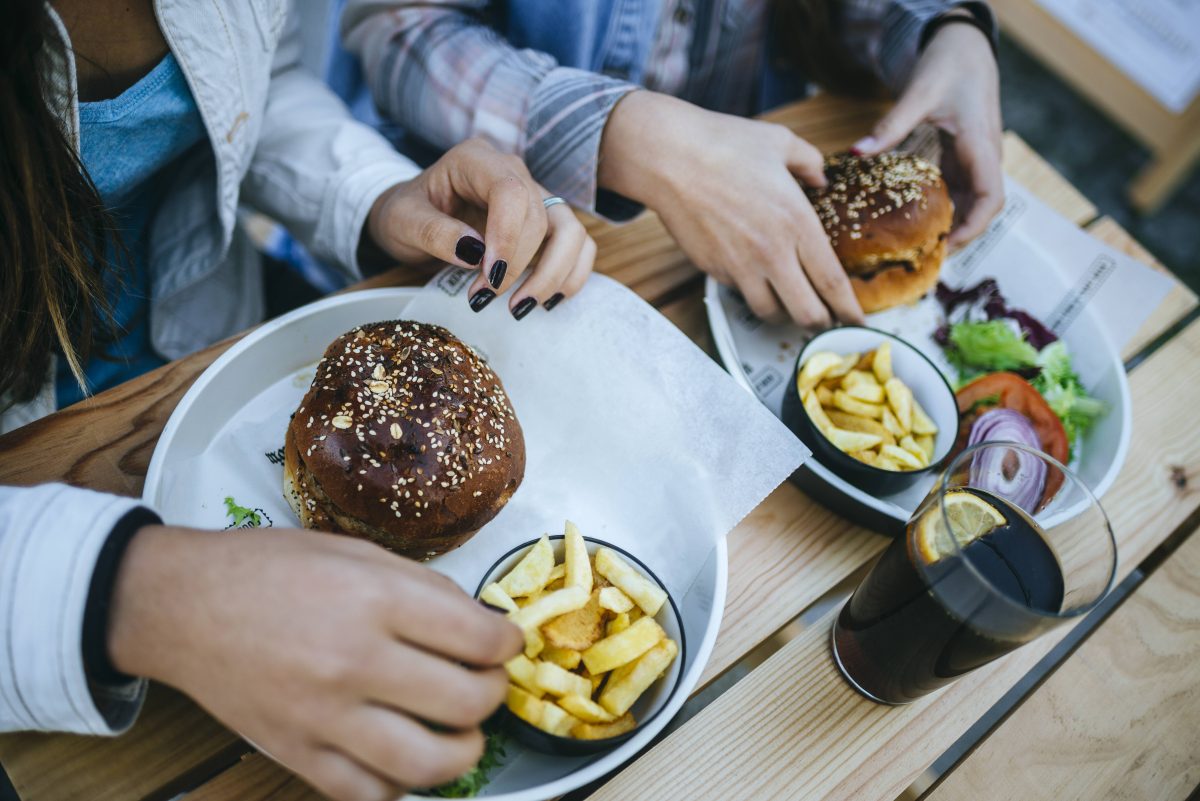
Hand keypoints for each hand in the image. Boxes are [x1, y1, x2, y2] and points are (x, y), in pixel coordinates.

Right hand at [107, 525, 522, 800]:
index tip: (506, 642)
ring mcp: (323, 716)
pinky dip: (400, 785)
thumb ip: (423, 588)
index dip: (508, 643)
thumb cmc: (270, 570)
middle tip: (486, 681)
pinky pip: (368, 794)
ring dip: (464, 751)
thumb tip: (481, 623)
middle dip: (493, 693)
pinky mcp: (296, 753)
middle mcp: (353, 660)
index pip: (476, 637)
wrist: (182, 605)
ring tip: (462, 732)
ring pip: (427, 763)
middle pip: (465, 702)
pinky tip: (406, 758)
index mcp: (374, 599)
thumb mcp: (356, 552)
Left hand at [367, 138, 595, 317]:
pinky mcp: (546, 221)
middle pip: (539, 218)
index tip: (490, 275)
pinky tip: (546, 301)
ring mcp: (535, 195)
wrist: (414, 218)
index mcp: (476, 160)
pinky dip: (570, 276)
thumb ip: (433, 232)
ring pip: (570, 232)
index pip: (510, 192)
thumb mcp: (403, 221)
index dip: (508, 237)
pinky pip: (578, 245)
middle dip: (517, 267)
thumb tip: (474, 253)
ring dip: (552, 275)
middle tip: (481, 298)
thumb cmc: (407, 214)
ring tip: (520, 308)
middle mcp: (513, 172)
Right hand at [598, 91, 862, 326]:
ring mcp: (740, 266)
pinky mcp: (714, 269)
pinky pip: (741, 293)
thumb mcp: (780, 142)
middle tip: (827, 320)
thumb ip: (810, 163)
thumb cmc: (723, 144)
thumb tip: (821, 179)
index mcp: (797, 222)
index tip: (857, 320)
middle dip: (822, 323)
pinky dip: (753, 293)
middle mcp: (772, 252)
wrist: (669, 157)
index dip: (849, 309)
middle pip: (807, 313)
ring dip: (785, 314)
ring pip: (771, 313)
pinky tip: (756, 279)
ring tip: (790, 305)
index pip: (832, 282)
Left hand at [852, 21, 1002, 246]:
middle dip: (958, 235)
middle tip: (923, 258)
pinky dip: (942, 207)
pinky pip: (958, 189)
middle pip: (981, 208)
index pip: (991, 198)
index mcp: (981, 145)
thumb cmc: (949, 64)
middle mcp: (984, 156)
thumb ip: (890, 126)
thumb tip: (857, 153)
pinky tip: (916, 221)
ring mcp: (975, 158)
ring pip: (971, 201)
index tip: (946, 247)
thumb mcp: (919, 93)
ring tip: (917, 248)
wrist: (965, 45)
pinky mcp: (963, 156)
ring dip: (950, 224)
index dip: (973, 228)